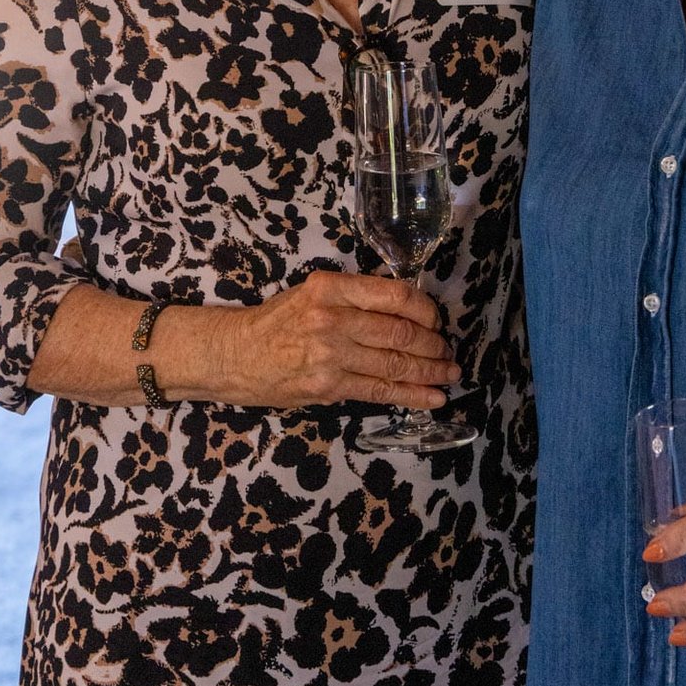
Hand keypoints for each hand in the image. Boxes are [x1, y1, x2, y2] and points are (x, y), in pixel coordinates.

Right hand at [216, 270, 461, 409]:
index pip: (394, 294)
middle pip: (399, 331)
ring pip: (395, 363)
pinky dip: (413, 395)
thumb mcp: (313, 292)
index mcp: (332, 287)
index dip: (425, 309)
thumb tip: (405, 308)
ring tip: (450, 374)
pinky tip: (434, 398)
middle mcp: (333, 318)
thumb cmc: (278, 320)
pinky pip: (380, 391)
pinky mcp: (328, 387)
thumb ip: (355, 297)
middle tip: (448, 351)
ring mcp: (331, 355)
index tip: (436, 319)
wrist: (236, 354)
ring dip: (430, 371)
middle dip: (433, 344)